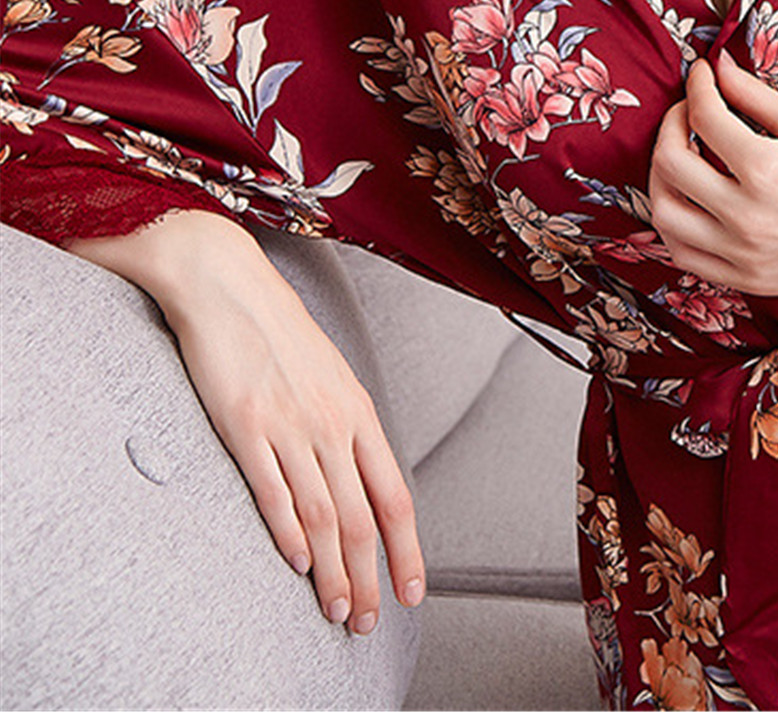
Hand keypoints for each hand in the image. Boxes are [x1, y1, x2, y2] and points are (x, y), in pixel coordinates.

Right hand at [72, 213, 424, 633]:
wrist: (231, 287)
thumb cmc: (280, 337)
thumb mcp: (330, 381)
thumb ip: (346, 432)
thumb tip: (362, 483)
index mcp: (359, 413)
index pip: (396, 494)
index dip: (407, 549)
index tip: (412, 593)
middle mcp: (333, 423)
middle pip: (362, 516)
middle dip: (369, 577)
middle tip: (367, 624)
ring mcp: (290, 424)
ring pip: (323, 513)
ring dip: (333, 571)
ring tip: (336, 612)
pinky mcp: (245, 424)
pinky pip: (273, 488)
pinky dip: (288, 531)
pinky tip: (298, 564)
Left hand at [648, 55, 777, 305]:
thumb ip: (760, 97)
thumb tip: (720, 68)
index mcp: (770, 171)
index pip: (705, 116)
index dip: (698, 85)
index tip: (705, 71)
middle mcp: (748, 218)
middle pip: (670, 162)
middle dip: (671, 123)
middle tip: (689, 109)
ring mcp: (743, 256)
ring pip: (664, 213)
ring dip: (662, 175)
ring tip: (681, 152)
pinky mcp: (746, 281)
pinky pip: (682, 254)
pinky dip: (674, 222)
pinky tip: (691, 198)